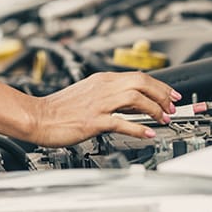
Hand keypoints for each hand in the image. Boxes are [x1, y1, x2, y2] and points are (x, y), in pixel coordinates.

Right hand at [27, 72, 180, 145]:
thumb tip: (134, 103)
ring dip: (154, 109)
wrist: (38, 117)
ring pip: (135, 98)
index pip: (139, 77)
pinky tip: (148, 134)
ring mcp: (98, 103)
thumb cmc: (60, 109)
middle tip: (172, 107)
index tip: (171, 95)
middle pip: (142, 83)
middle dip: (162, 94)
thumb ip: (111, 96)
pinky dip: (138, 128)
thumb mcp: (89, 95)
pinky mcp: (93, 120)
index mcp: (102, 80)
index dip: (159, 86)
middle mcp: (103, 87)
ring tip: (163, 119)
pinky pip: (121, 121)